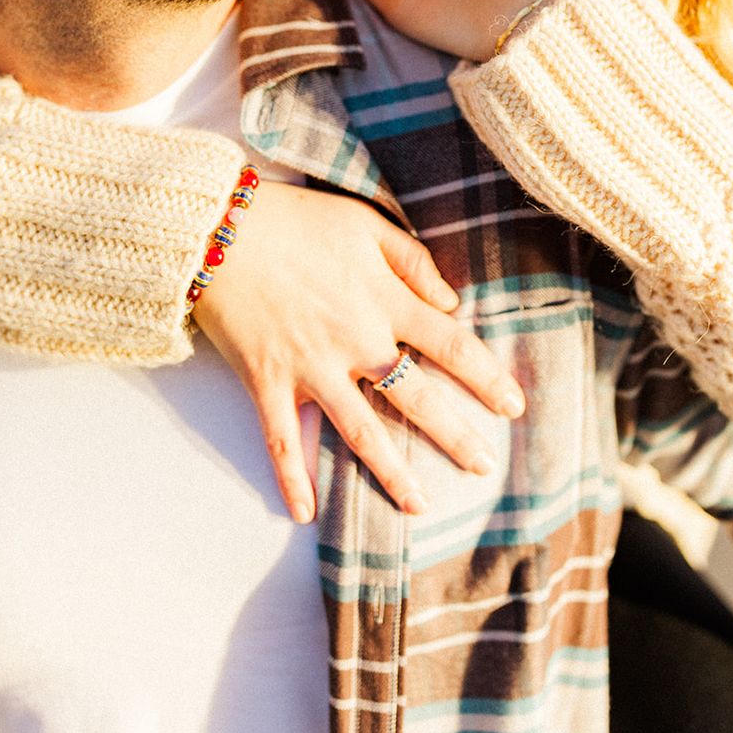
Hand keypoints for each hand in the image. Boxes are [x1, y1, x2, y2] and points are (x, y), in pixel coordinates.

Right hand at [194, 180, 524, 523]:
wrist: (220, 227)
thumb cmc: (296, 220)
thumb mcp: (364, 222)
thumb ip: (412, 261)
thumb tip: (451, 301)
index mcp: (384, 300)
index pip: (451, 345)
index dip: (486, 377)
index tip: (513, 406)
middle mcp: (355, 341)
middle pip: (416, 397)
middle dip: (454, 435)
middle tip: (484, 466)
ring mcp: (311, 367)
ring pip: (360, 430)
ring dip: (392, 471)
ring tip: (420, 505)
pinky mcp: (267, 381)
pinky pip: (282, 439)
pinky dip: (291, 478)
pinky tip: (305, 513)